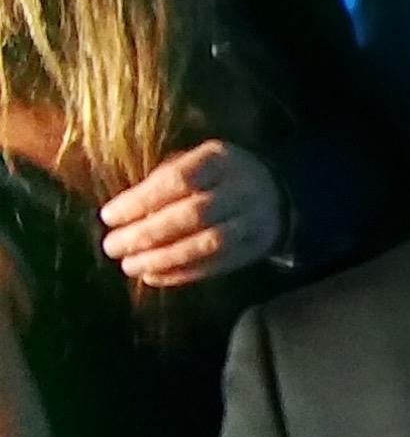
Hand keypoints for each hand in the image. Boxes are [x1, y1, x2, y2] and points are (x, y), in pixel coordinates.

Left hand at [99, 140, 285, 286]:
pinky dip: (182, 273)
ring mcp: (253, 220)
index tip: (109, 216)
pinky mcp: (254, 248)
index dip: (142, 200)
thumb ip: (162, 182)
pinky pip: (218, 264)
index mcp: (221, 160)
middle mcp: (242, 189)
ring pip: (208, 243)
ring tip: (130, 266)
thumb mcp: (192, 162)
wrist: (273, 194)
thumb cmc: (214, 176)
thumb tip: (124, 215)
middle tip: (112, 247)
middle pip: (195, 214)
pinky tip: (153, 276)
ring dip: (164, 258)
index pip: (180, 179)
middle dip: (148, 233)